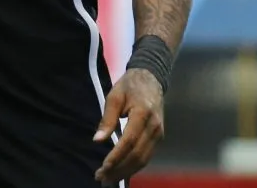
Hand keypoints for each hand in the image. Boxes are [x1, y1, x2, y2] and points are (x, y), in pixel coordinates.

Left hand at [94, 68, 164, 182]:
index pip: (129, 142)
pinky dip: (134, 166)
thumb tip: (98, 140)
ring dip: (126, 171)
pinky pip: (147, 156)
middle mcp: (154, 128)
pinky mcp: (159, 137)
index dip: (116, 157)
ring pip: (144, 159)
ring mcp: (159, 134)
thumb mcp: (114, 96)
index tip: (103, 167)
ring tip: (109, 179)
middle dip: (119, 169)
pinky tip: (122, 171)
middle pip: (137, 155)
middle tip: (102, 178)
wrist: (151, 79)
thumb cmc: (129, 86)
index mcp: (142, 115)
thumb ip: (107, 118)